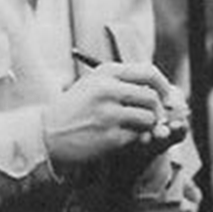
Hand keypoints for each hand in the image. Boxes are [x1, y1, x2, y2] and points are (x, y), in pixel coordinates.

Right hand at [43, 62, 176, 167]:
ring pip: (148, 118)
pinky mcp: (110, 136)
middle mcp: (108, 89)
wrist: (46, 134)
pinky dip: (134, 139)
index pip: (149, 73)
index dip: (163, 86)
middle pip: (152, 97)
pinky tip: (119, 138)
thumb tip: (160, 90)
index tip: (166, 96)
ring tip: (132, 128)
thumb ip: (123, 83)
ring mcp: (109, 113)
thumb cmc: (74, 109)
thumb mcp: (94, 85)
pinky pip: (137, 136)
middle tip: (155, 119)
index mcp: (106, 72)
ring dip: (146, 126)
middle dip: (158, 110)